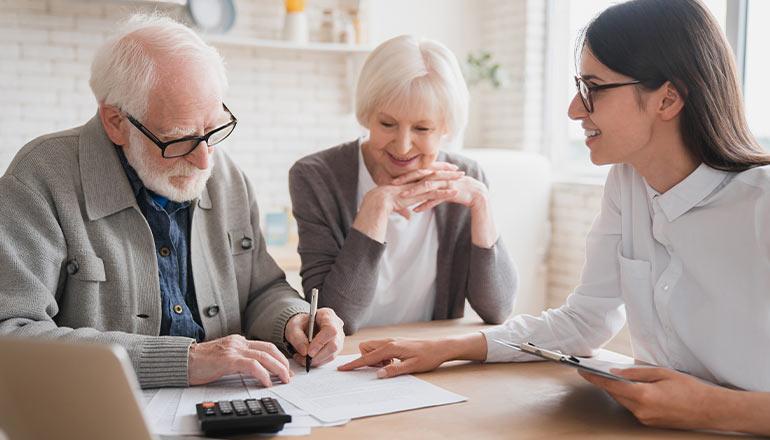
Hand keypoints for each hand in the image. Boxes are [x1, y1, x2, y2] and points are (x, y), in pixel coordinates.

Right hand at [188, 334, 291, 386]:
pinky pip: (252, 365)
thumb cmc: (200, 362)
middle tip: (290, 375)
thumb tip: (254, 370)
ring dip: (278, 368)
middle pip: (269, 349)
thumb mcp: (223, 357)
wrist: (183, 360)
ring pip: (264, 356)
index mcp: (238, 341)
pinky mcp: (228, 359)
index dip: (278, 357)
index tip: (285, 368)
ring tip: (284, 379)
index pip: (265, 346)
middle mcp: (238, 342)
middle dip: (283, 363)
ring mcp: (234, 350)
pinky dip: (263, 374)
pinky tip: (267, 382)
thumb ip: (238, 359)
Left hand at [285, 308, 343, 368]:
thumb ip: (297, 337)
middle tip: (304, 358)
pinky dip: (317, 362)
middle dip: (317, 355)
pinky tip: (307, 359)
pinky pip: (329, 358)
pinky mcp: (336, 348)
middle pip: (334, 344)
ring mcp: (338, 338)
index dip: (320, 342)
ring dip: (316, 360)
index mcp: (327, 315)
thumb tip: (305, 351)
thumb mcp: (293, 327)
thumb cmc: (300, 324)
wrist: (303, 328)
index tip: (309, 352)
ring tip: (301, 358)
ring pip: (332, 354)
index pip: (330, 329)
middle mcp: (337, 326)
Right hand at [337, 337, 452, 377]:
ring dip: (375, 358)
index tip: (343, 369)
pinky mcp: (396, 342)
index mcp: (391, 347)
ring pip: (373, 347)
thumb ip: (393, 370)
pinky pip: (381, 348)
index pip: (367, 357)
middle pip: (366, 347)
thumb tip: (377, 374)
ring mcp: (392, 341)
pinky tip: (395, 362)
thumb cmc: (428, 357)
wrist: (440, 347)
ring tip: (390, 365)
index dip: (354, 364)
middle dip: (366, 359)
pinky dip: (382, 356)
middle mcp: (389, 341)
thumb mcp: (411, 367)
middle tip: (381, 367)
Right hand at [353, 162, 462, 241]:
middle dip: (448, 170)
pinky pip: (436, 193)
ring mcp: (419, 187)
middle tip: (459, 169)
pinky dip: (446, 192)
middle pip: (435, 173)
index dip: (438, 169)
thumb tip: (408, 215)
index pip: (427, 172)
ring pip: (439, 180)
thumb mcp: (398, 204)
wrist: (379, 201)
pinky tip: (456, 192)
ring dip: (451, 179)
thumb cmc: (385, 202)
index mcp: (412, 180)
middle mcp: (416, 180)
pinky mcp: (419, 195)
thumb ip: (405, 208)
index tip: (447, 168)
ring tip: (463, 177)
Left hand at [395, 164, 497, 247]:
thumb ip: (431, 190)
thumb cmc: (458, 191)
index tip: (393, 179)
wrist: (477, 194)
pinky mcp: (451, 192)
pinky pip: (436, 198)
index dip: (406, 174)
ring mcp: (446, 182)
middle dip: (406, 180)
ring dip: (414, 191)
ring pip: (427, 186)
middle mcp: (441, 175)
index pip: (419, 171)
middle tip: (393, 184)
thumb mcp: (443, 189)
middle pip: (420, 175)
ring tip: (402, 197)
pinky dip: (426, 204)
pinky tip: (416, 210)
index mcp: (438, 172)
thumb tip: (419, 195)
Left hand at [578, 367, 721, 429]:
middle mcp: (642, 411)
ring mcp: (645, 419)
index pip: (611, 386)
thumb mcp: (662, 373)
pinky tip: (632, 389)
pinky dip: (630, 398)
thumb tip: (617, 372)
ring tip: (615, 378)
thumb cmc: (690, 389)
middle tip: (597, 371)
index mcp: (644, 396)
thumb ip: (636, 373)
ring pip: (624, 402)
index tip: (583, 372)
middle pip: (615, 395)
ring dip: (618, 391)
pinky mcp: (650, 423)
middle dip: (606, 383)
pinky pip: (633, 408)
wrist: (709, 409)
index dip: (594, 378)